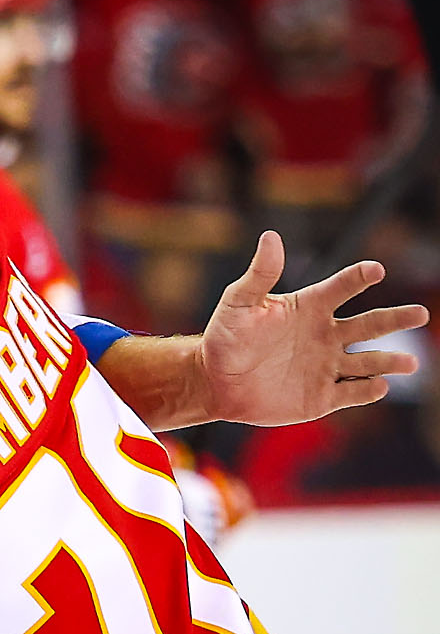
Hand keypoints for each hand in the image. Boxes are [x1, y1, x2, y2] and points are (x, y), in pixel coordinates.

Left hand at [198, 231, 429, 425]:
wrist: (215, 382)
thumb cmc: (225, 338)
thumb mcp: (239, 303)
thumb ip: (259, 275)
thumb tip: (271, 237)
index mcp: (310, 307)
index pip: (342, 287)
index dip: (358, 277)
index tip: (374, 270)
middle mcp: (326, 334)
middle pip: (370, 324)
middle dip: (396, 319)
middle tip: (420, 314)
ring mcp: (327, 366)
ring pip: (369, 362)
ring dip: (390, 361)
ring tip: (410, 362)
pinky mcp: (321, 397)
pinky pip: (351, 393)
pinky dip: (367, 390)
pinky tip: (378, 386)